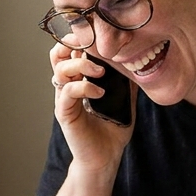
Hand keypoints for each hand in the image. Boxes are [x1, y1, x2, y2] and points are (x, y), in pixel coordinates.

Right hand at [49, 43, 134, 172]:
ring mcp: (64, 99)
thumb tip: (138, 61)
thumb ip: (127, 80)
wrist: (105, 158)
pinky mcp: (64, 113)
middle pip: (57, 55)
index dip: (80, 40)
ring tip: (101, 73)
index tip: (99, 37)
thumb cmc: (113, 129)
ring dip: (80, 66)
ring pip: (60, 70)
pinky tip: (99, 92)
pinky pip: (67, 93)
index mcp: (80, 80)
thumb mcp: (125, 99)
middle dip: (73, 46)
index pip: (71, 51)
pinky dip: (83, 87)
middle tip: (92, 49)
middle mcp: (68, 86)